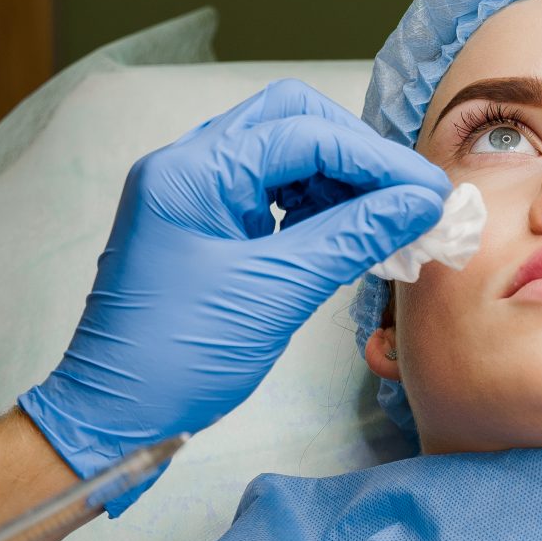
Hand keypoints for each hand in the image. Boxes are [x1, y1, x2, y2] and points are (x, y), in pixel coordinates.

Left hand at [19, 79, 446, 506]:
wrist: (113, 420)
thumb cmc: (178, 359)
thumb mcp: (275, 293)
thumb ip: (351, 236)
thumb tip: (419, 203)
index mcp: (191, 172)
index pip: (303, 133)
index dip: (376, 160)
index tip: (429, 192)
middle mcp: (186, 166)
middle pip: (288, 120)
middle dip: (354, 153)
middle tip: (405, 197)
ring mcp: (190, 193)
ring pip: (279, 151)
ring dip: (335, 178)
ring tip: (382, 220)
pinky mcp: (199, 223)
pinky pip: (265, 190)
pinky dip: (310, 204)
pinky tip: (344, 233)